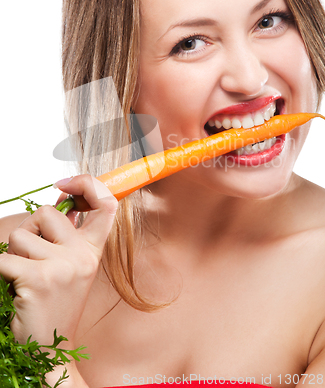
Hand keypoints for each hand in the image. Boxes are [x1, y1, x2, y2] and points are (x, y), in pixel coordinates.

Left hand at [0, 175, 117, 347]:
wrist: (52, 348)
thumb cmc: (57, 304)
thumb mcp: (72, 266)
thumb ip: (69, 234)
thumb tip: (61, 201)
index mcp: (93, 249)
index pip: (106, 203)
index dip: (88, 184)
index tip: (65, 185)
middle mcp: (83, 255)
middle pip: (46, 213)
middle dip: (30, 230)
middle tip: (33, 257)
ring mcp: (62, 266)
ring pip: (20, 235)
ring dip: (14, 254)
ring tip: (25, 277)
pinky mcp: (38, 278)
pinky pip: (3, 259)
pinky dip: (2, 272)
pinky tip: (16, 289)